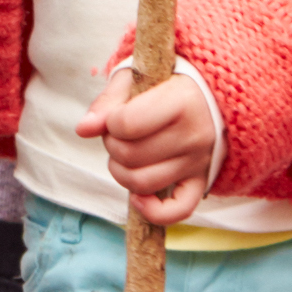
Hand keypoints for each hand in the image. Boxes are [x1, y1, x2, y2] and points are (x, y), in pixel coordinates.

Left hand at [80, 63, 224, 225]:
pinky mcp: (201, 182)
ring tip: (124, 155)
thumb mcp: (136, 79)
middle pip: (130, 155)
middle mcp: (195, 134)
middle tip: (118, 134)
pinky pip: (177, 211)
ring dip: (120, 172)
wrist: (208, 96)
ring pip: (143, 183)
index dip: (110, 122)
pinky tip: (139, 198)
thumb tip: (83, 130)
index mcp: (182, 101)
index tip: (117, 115)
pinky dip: (152, 211)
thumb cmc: (166, 84)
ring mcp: (198, 162)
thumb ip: (108, 102)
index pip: (127, 124)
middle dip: (112, 145)